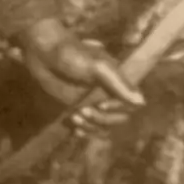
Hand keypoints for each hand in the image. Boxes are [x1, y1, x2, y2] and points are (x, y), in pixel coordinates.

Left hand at [17, 17, 144, 129]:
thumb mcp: (98, 66)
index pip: (131, 105)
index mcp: (119, 83)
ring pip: (104, 126)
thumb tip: (141, 102)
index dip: (118, 109)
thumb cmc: (72, 54)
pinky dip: (85, 132)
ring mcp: (94, 103)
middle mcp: (110, 94)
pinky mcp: (79, 108)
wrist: (43, 52)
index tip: (100, 105)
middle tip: (82, 111)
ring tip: (74, 118)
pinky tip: (75, 131)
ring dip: (91, 127)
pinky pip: (89, 127)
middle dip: (102, 120)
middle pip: (119, 119)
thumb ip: (118, 82)